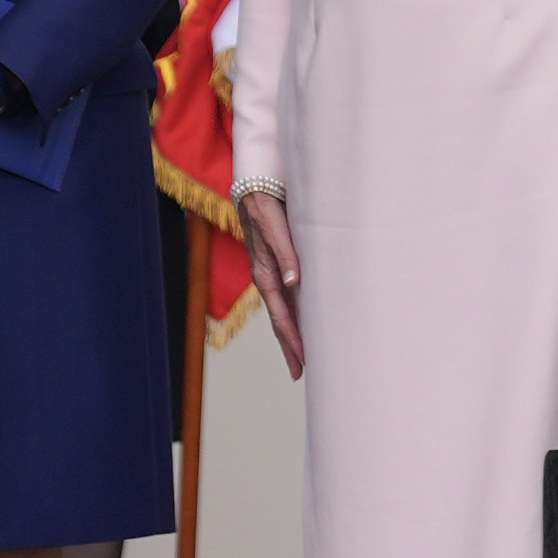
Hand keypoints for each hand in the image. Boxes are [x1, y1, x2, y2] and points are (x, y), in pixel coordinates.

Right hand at [243, 185, 303, 373]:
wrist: (256, 184)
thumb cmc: (265, 202)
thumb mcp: (274, 223)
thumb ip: (285, 251)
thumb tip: (291, 282)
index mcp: (265, 271)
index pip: (280, 313)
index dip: (291, 338)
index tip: (302, 360)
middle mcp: (266, 276)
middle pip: (279, 319)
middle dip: (289, 346)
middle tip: (300, 373)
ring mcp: (270, 272)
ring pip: (281, 310)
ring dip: (290, 334)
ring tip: (300, 357)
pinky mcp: (276, 263)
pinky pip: (283, 297)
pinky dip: (291, 314)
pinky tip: (301, 322)